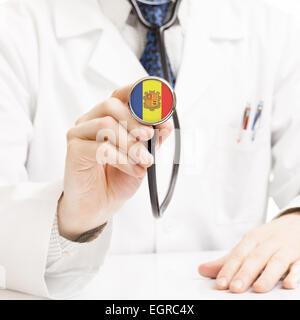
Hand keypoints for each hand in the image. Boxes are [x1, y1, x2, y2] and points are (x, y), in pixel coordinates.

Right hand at [58, 85, 172, 240]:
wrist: (99, 206)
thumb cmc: (117, 179)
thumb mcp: (142, 157)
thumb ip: (151, 141)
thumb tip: (165, 125)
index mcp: (107, 118)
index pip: (120, 94)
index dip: (138, 93)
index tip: (158, 104)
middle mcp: (91, 121)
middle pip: (111, 105)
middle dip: (136, 121)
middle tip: (150, 136)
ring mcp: (79, 134)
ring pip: (106, 125)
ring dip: (131, 144)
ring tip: (144, 160)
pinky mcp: (74, 151)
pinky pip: (100, 148)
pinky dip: (123, 159)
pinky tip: (133, 170)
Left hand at [198, 213, 299, 292]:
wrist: (296, 221)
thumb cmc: (269, 237)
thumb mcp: (248, 245)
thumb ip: (227, 260)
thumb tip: (202, 270)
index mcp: (252, 239)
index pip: (238, 254)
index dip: (228, 269)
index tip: (220, 283)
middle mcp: (268, 242)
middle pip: (255, 258)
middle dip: (245, 273)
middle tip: (235, 288)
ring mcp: (285, 248)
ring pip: (276, 261)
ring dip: (267, 275)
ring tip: (259, 289)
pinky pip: (298, 265)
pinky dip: (295, 274)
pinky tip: (289, 284)